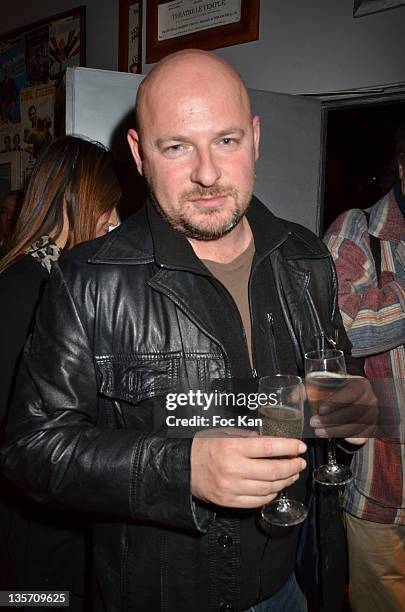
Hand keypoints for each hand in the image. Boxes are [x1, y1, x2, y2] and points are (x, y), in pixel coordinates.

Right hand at [191, 428, 306, 507]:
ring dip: (285, 481)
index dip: (289, 447)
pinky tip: (276, 487)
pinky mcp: (230, 501)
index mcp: (233, 447)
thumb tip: (272, 442)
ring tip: (291, 474)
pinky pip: (258, 501)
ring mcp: (232, 487)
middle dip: (292, 467)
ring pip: (269, 488)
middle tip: (300, 463)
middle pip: (273, 471)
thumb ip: (248, 438)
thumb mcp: (225, 434)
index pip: (269, 447)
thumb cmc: (205, 447)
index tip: (300, 447)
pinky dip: (271, 494)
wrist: (184, 468)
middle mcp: (233, 468)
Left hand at [310, 375, 377, 443]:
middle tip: (314, 422)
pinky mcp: (372, 428)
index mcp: (360, 383)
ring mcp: (373, 414)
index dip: (337, 400)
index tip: (321, 408)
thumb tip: (292, 398)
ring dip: (335, 430)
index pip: (352, 391)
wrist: (354, 400)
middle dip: (331, 419)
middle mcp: (370, 398)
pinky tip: (331, 436)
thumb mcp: (323, 386)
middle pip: (354, 411)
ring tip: (318, 431)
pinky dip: (345, 437)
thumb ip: (307, 389)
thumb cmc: (337, 391)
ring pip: (356, 425)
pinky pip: (360, 436)